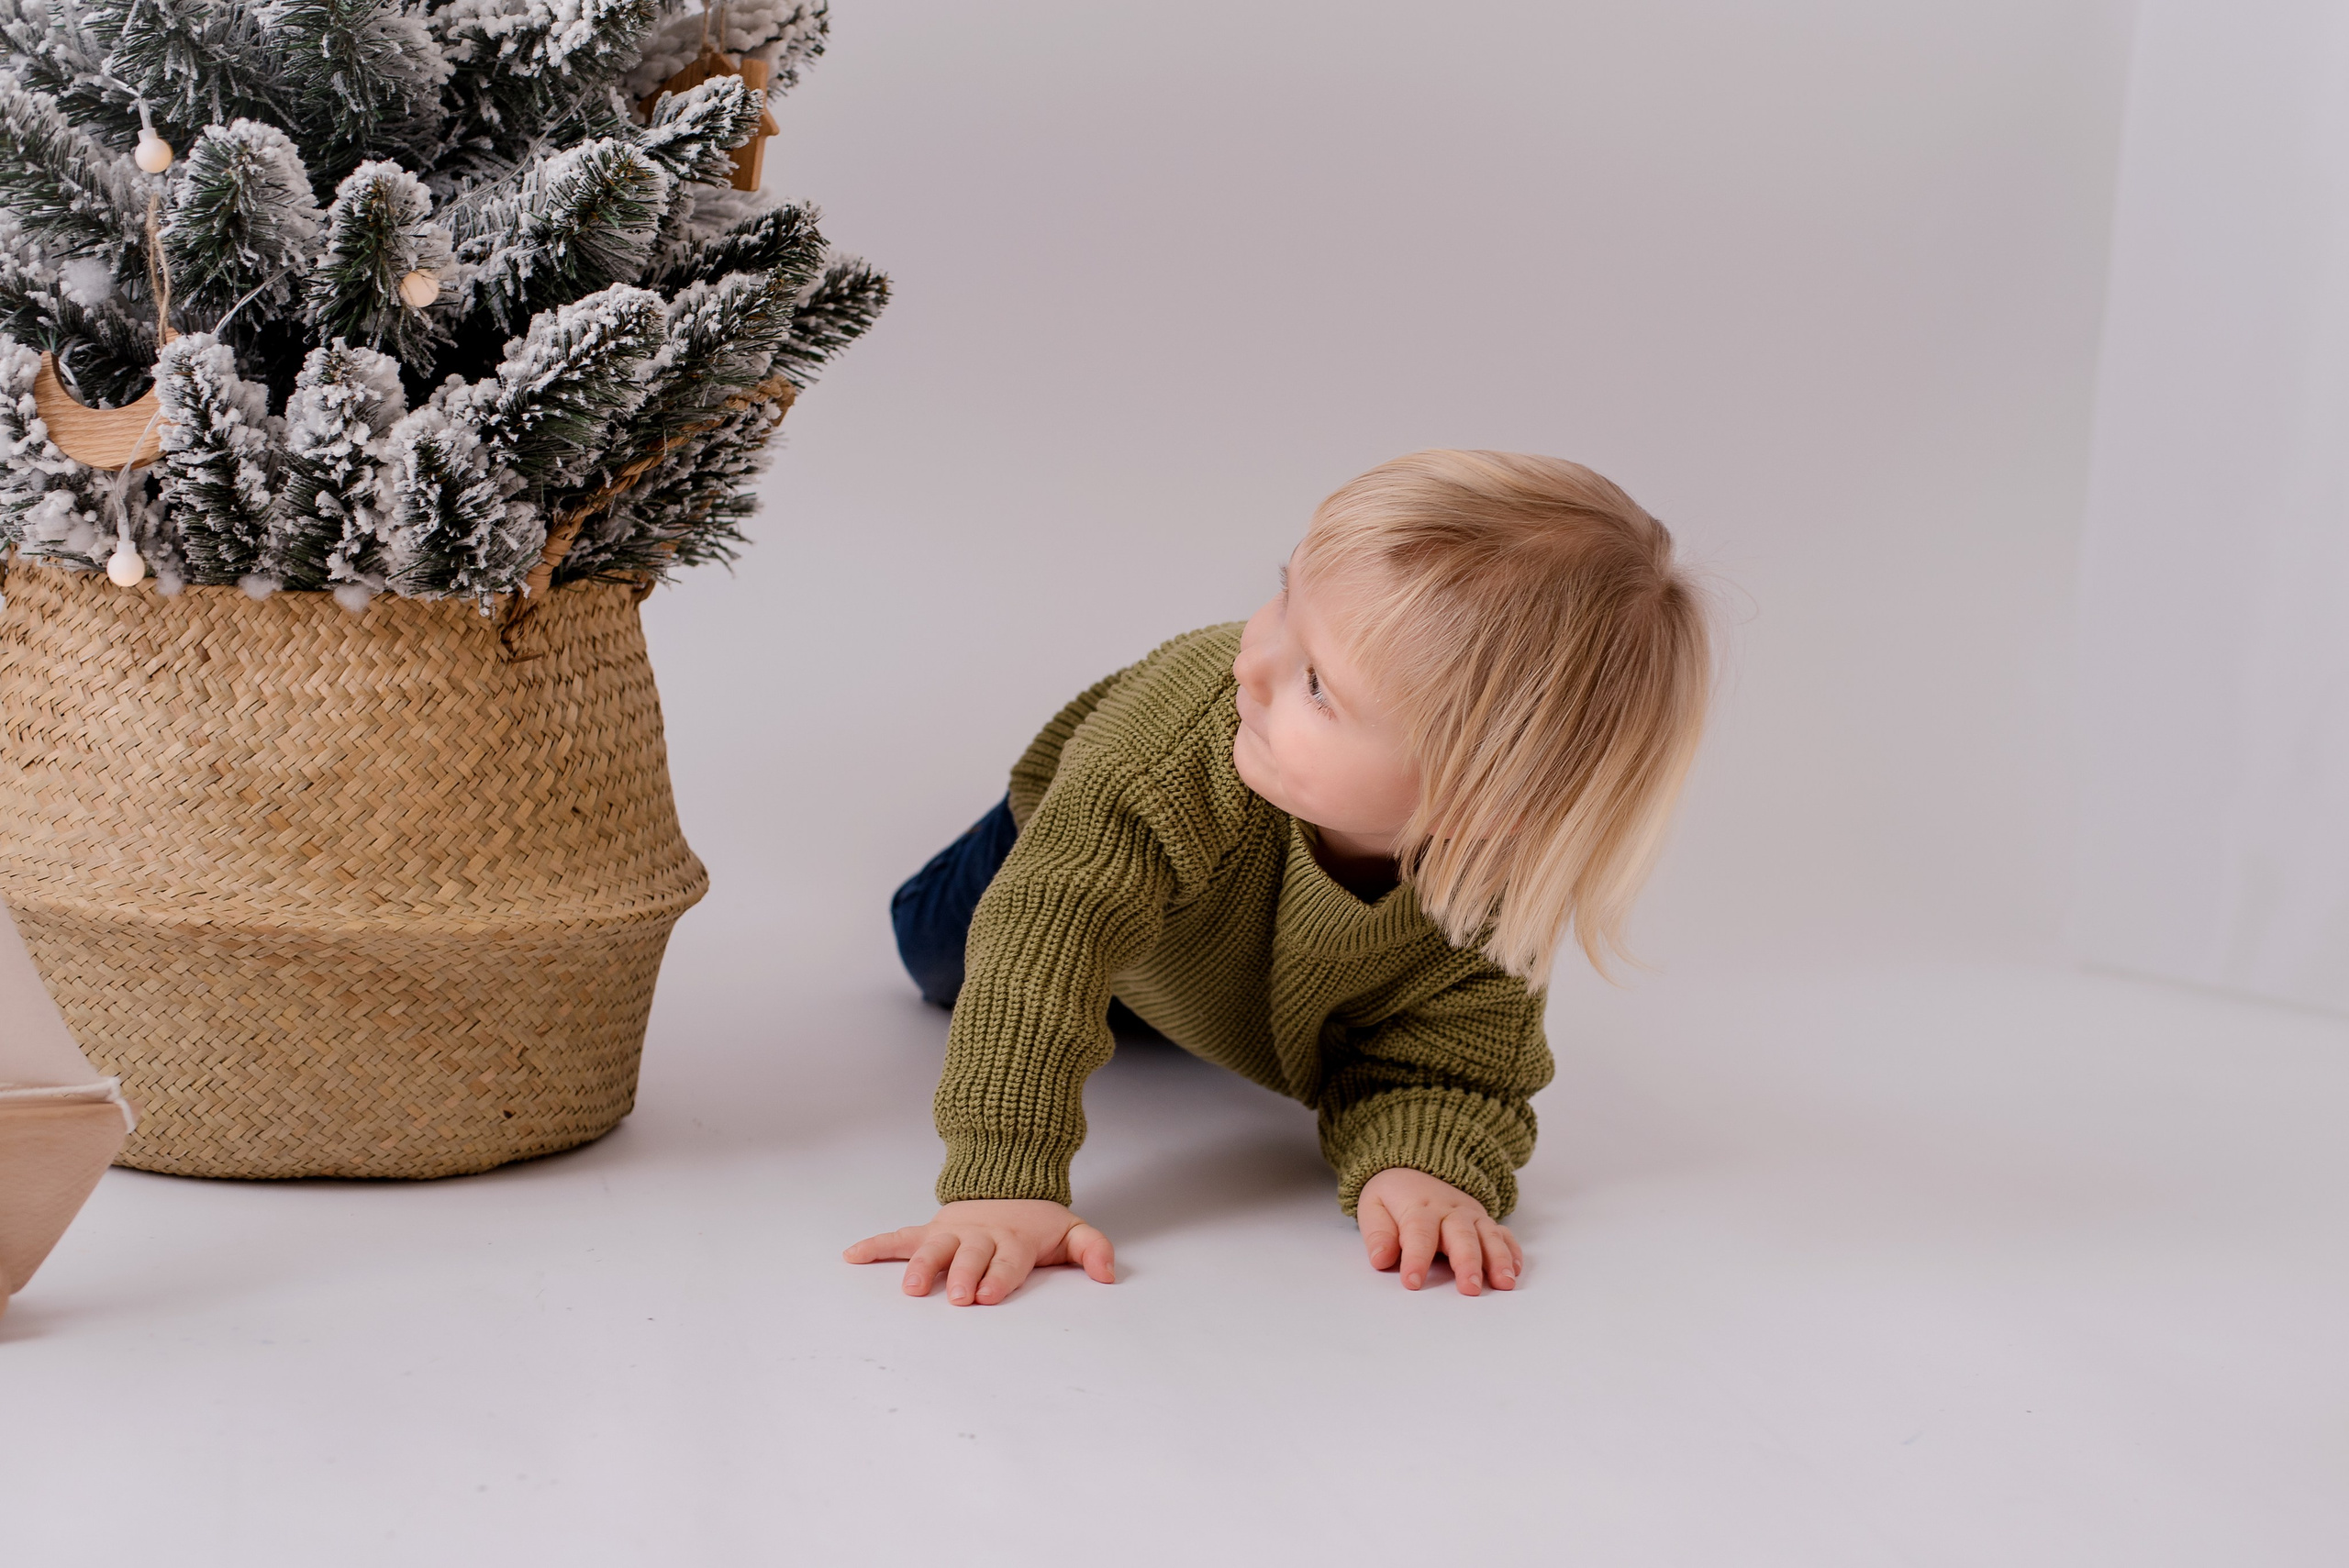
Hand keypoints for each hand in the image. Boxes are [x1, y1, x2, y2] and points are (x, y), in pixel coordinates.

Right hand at [843, 1199, 1116, 1305]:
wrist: (1007, 1182)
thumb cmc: (1036, 1223)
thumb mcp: (1072, 1230)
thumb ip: (1092, 1249)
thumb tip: (1107, 1275)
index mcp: (1013, 1238)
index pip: (1008, 1259)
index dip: (1000, 1276)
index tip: (989, 1294)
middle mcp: (979, 1235)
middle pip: (970, 1255)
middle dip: (963, 1275)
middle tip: (958, 1296)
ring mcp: (951, 1232)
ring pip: (933, 1247)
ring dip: (922, 1267)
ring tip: (912, 1288)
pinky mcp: (929, 1231)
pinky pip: (899, 1238)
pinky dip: (876, 1246)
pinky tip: (852, 1256)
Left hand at [1357, 1167, 1521, 1294]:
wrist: (1414, 1168)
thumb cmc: (1394, 1196)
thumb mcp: (1373, 1207)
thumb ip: (1378, 1234)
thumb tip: (1380, 1259)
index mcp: (1419, 1208)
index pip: (1419, 1234)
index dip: (1416, 1258)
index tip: (1412, 1282)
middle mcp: (1450, 1211)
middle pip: (1461, 1236)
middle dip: (1467, 1263)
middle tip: (1470, 1289)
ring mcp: (1471, 1216)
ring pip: (1488, 1236)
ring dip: (1498, 1259)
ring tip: (1504, 1283)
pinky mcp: (1484, 1222)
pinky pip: (1502, 1234)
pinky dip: (1511, 1251)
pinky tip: (1514, 1271)